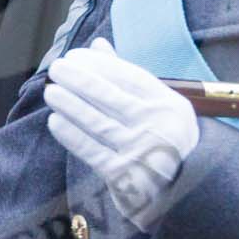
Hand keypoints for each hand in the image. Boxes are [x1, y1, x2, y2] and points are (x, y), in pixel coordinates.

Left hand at [45, 39, 200, 231]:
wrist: (186, 192)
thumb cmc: (167, 140)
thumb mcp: (161, 106)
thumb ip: (129, 77)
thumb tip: (99, 45)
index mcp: (169, 105)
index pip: (128, 77)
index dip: (98, 64)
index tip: (76, 55)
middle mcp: (157, 127)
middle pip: (109, 96)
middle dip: (78, 79)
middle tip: (57, 69)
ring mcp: (140, 152)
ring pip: (96, 122)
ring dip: (69, 104)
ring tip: (51, 92)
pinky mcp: (124, 176)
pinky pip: (91, 151)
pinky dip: (71, 135)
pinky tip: (55, 121)